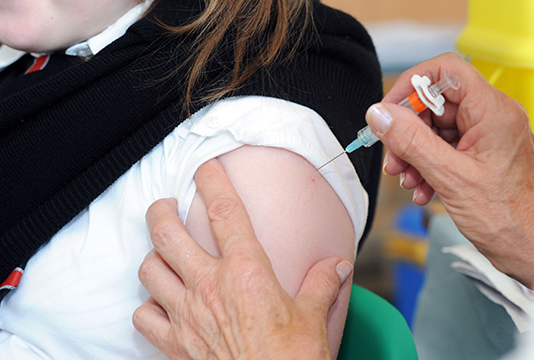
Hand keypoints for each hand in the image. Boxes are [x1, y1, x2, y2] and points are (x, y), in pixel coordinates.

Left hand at [133, 159, 351, 359]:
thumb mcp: (312, 318)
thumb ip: (322, 285)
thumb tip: (336, 266)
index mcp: (246, 272)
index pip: (225, 212)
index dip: (213, 181)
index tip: (206, 166)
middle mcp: (208, 287)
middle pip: (167, 233)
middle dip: (160, 211)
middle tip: (166, 205)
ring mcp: (187, 315)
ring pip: (149, 269)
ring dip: (153, 257)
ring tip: (164, 253)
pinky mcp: (175, 344)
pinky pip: (144, 317)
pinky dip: (148, 307)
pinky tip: (160, 304)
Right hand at [366, 53, 533, 286]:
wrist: (531, 249)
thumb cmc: (508, 218)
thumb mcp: (450, 177)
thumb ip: (411, 141)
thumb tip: (380, 115)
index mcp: (493, 111)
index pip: (447, 71)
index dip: (412, 85)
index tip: (390, 110)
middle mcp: (493, 117)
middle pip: (436, 103)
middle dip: (408, 130)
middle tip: (394, 157)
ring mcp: (488, 136)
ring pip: (437, 128)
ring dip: (414, 152)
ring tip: (405, 178)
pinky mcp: (482, 154)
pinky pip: (445, 147)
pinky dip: (428, 165)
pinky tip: (421, 188)